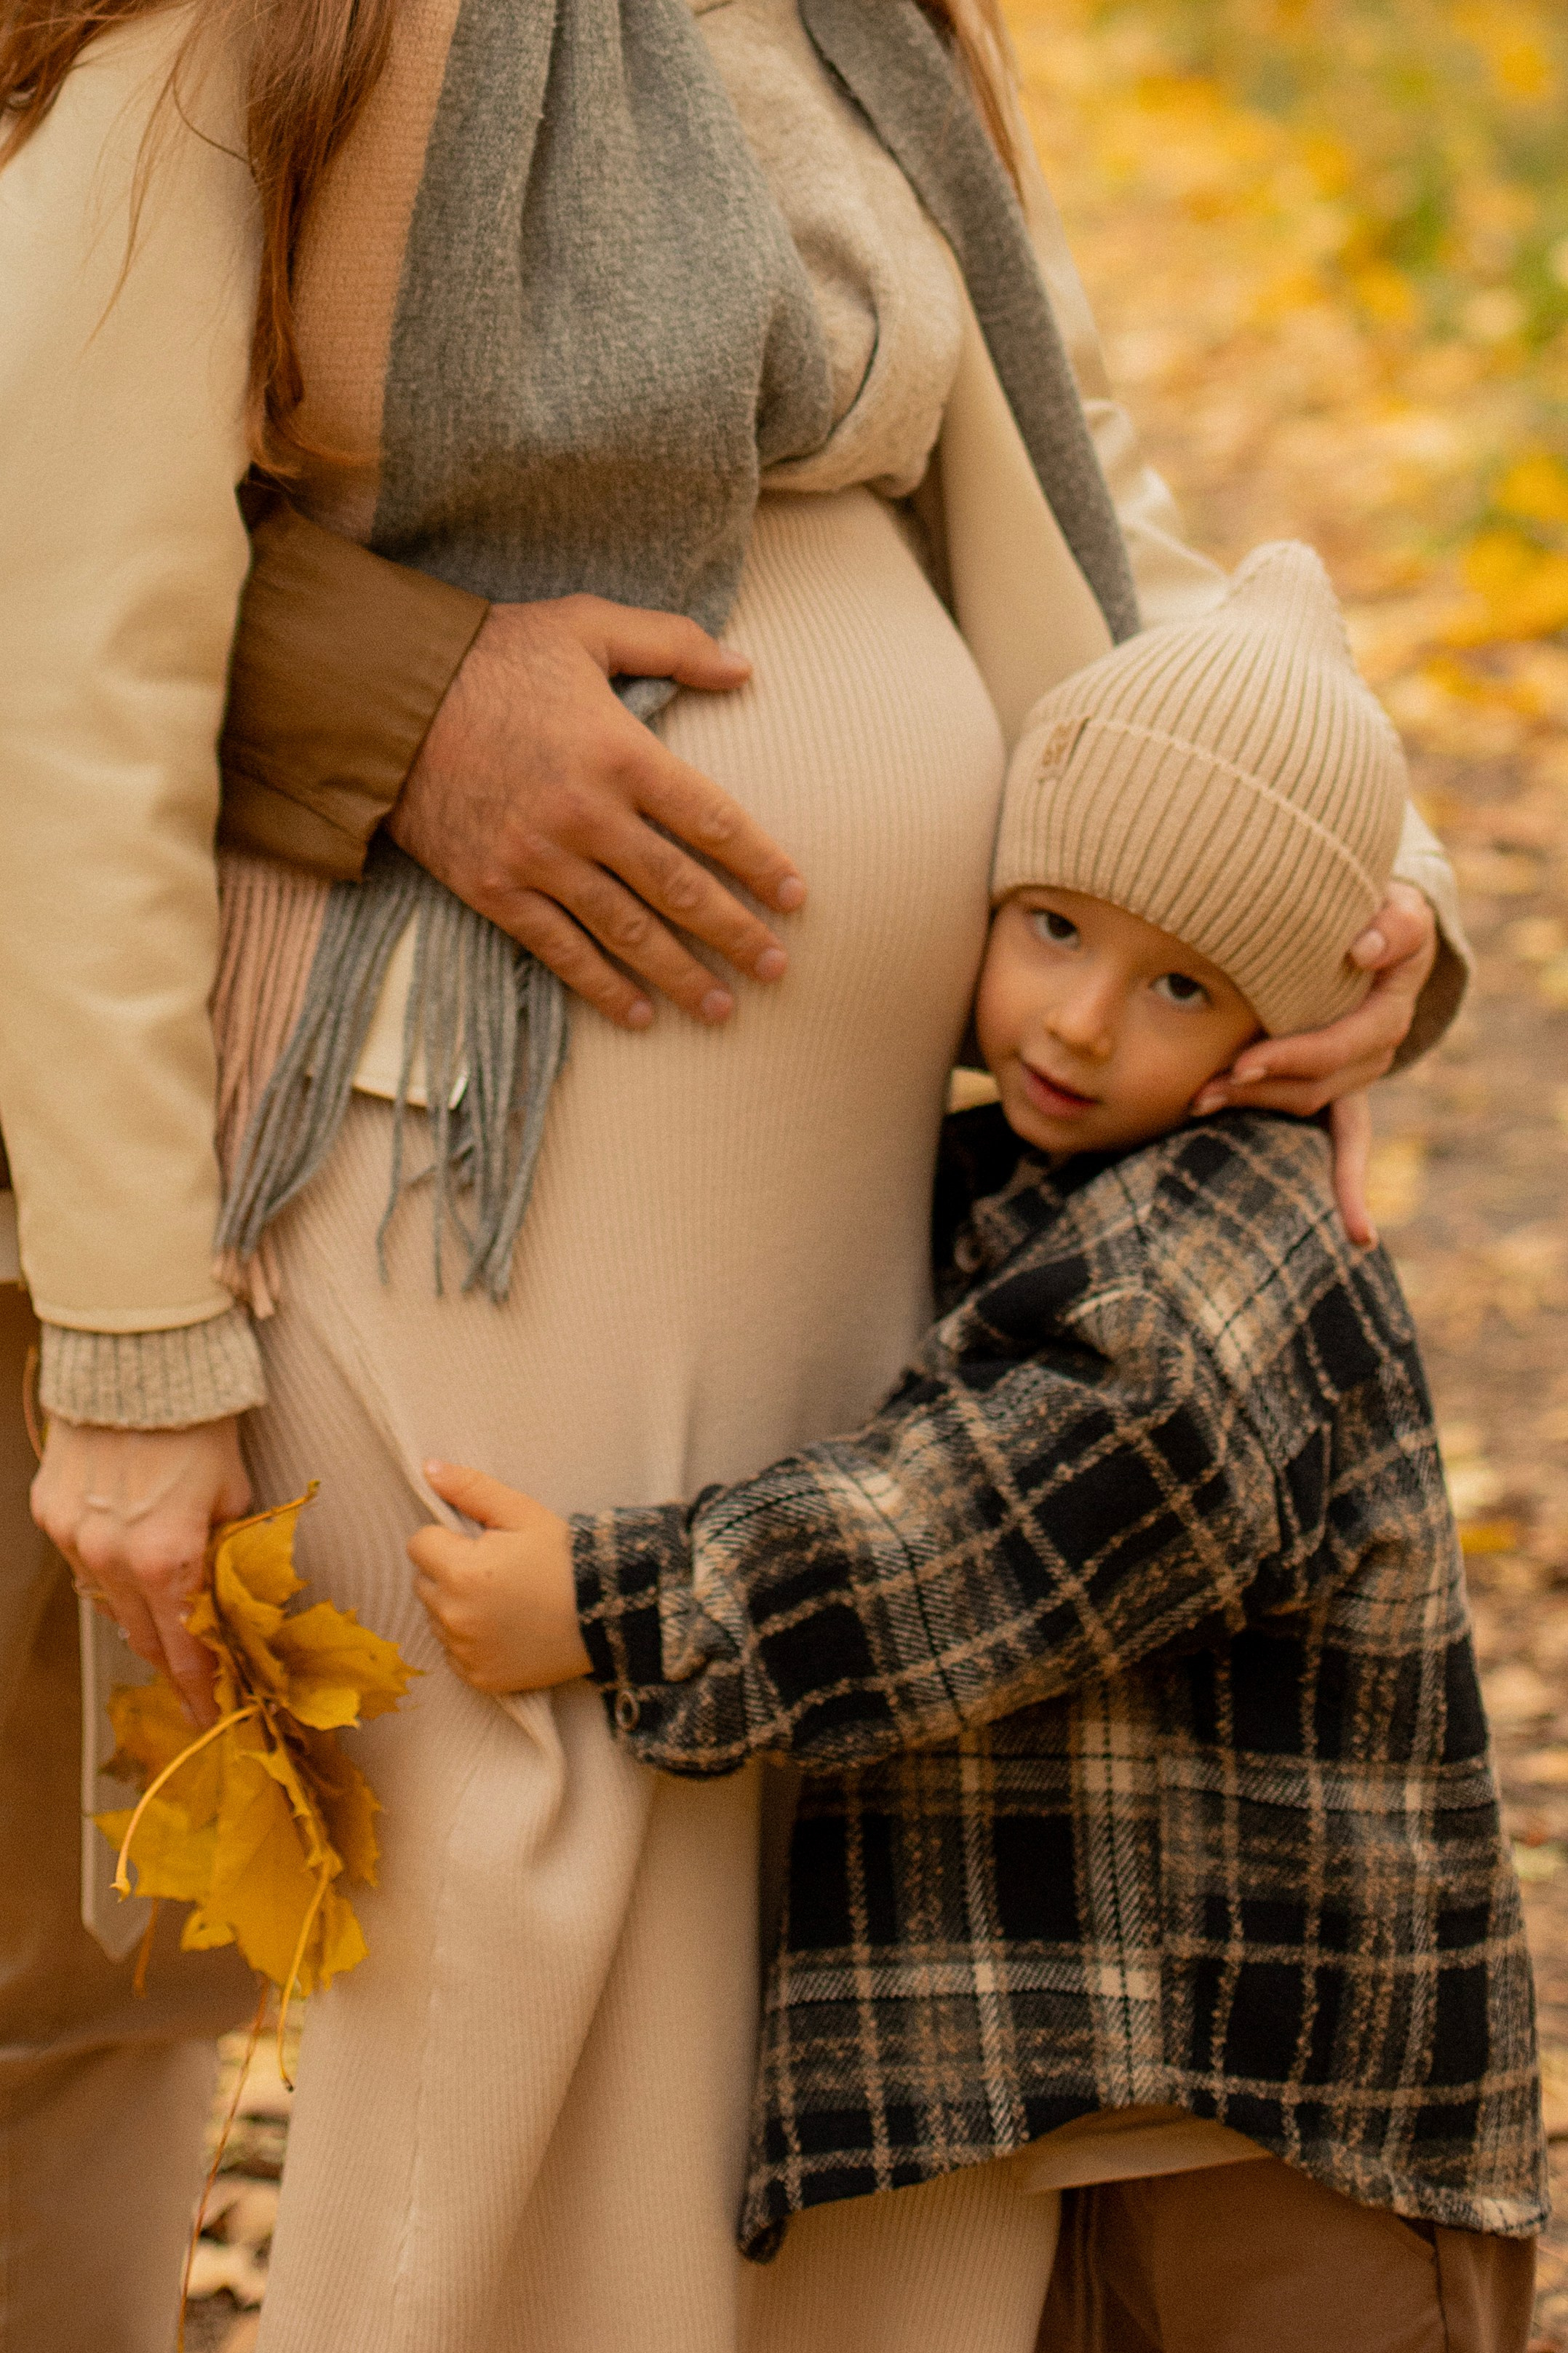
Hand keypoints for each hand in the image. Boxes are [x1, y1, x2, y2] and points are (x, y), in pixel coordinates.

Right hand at [31, 1419, 250, 1725]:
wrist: (138, 1363)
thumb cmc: (201, 1424)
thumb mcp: (234, 1494)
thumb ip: (228, 1550)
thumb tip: (229, 1590)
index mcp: (166, 1559)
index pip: (185, 1649)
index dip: (200, 1687)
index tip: (210, 1714)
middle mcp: (110, 1557)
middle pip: (142, 1634)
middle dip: (171, 1658)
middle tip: (194, 1678)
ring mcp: (73, 1535)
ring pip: (107, 1601)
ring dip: (137, 1613)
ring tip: (166, 1621)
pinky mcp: (50, 1511)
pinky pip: (81, 1559)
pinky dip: (107, 1569)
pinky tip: (128, 1562)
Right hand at [388, 596, 805, 1030]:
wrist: (385, 694)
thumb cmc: (490, 653)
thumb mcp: (586, 625)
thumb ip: (671, 644)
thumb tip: (745, 669)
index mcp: (621, 752)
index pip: (713, 821)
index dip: (760, 864)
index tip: (796, 898)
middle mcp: (588, 816)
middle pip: (680, 889)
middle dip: (735, 934)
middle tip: (777, 969)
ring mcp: (539, 859)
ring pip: (627, 932)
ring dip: (681, 974)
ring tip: (723, 1009)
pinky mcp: (494, 889)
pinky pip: (559, 950)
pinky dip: (601, 988)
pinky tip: (639, 1015)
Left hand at [410, 1461, 588, 1693]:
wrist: (607, 1612)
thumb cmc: (564, 1557)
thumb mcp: (522, 1512)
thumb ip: (470, 1488)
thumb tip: (427, 1468)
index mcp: (460, 1572)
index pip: (419, 1544)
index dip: (448, 1539)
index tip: (482, 1544)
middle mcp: (454, 1616)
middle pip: (423, 1582)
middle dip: (449, 1571)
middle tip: (495, 1571)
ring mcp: (465, 1651)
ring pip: (436, 1617)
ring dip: (456, 1606)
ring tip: (502, 1600)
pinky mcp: (478, 1677)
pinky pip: (453, 1652)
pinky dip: (470, 1641)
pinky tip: (504, 1628)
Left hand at [1189, 882, 1437, 1243]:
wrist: (1382, 928)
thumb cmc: (1385, 913)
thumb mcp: (1400, 906)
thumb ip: (1393, 924)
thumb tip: (1362, 949)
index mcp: (1386, 1015)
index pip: (1335, 1047)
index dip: (1290, 1057)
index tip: (1242, 1061)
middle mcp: (1375, 1052)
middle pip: (1311, 1087)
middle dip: (1254, 1091)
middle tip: (1201, 1091)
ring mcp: (1358, 1075)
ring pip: (1304, 1107)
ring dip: (1254, 1110)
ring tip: (1198, 1103)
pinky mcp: (1341, 1088)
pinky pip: (1350, 1144)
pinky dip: (1351, 1189)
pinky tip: (1360, 1237)